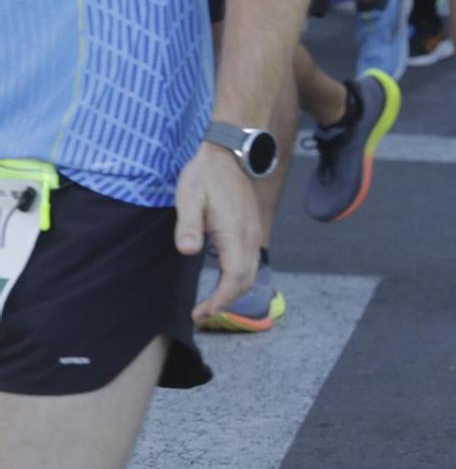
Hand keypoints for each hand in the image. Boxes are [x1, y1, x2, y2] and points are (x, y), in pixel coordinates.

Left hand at [175, 143, 260, 324]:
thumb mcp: (189, 197)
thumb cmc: (204, 176)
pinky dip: (239, 279)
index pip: (236, 276)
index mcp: (236, 231)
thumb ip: (188, 225)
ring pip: (251, 272)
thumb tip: (188, 250)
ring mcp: (254, 232)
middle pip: (247, 279)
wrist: (227, 155)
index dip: (222, 299)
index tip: (203, 312)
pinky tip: (222, 282)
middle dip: (227, 302)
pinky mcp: (251, 230)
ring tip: (211, 303)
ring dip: (233, 291)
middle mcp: (250, 236)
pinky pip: (251, 262)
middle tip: (202, 314)